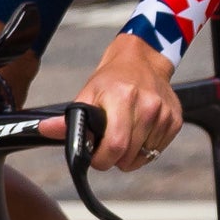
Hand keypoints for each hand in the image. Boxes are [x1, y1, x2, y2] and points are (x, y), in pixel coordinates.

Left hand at [39, 34, 182, 172]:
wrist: (142, 60)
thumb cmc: (111, 79)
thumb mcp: (88, 94)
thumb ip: (69, 118)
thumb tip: (44, 130)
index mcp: (122, 98)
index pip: (115, 145)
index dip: (102, 159)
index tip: (96, 157)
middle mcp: (147, 106)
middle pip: (128, 156)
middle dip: (114, 159)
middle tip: (108, 146)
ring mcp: (164, 114)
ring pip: (143, 157)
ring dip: (130, 155)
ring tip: (124, 134)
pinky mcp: (175, 120)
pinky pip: (156, 151)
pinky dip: (145, 149)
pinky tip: (138, 131)